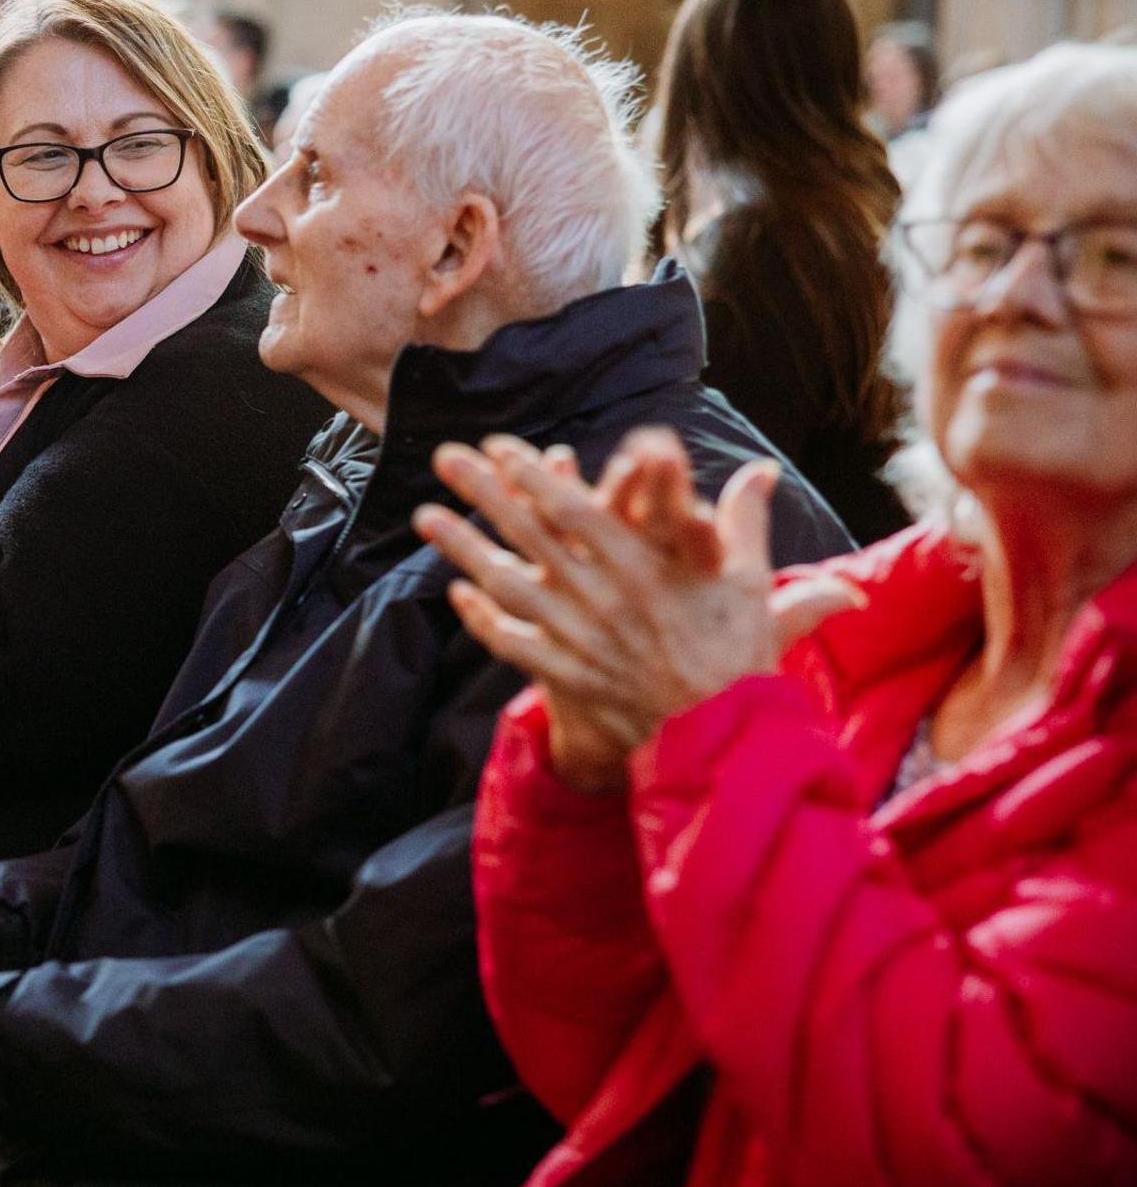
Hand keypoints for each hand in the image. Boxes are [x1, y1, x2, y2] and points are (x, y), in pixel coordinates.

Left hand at [413, 428, 859, 790]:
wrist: (721, 739)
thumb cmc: (738, 656)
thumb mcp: (750, 583)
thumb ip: (743, 521)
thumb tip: (761, 470)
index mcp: (644, 570)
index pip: (577, 512)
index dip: (537, 477)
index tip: (502, 447)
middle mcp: (601, 599)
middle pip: (529, 535)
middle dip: (484, 492)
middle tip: (444, 457)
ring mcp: (577, 637)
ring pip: (506, 584)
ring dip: (463, 547)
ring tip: (424, 516)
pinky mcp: (566, 674)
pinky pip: (512, 641)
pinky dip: (483, 616)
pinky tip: (458, 592)